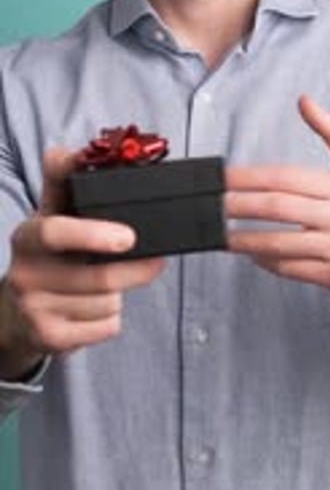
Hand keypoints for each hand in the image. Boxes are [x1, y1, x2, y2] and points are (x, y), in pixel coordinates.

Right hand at [0, 149, 164, 378]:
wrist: (14, 314)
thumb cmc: (46, 255)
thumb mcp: (49, 216)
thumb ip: (62, 181)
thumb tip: (68, 150)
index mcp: (28, 236)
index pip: (55, 232)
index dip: (93, 234)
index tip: (128, 237)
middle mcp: (24, 273)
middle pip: (97, 278)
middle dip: (134, 271)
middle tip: (156, 262)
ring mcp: (34, 309)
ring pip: (106, 303)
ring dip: (119, 295)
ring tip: (107, 286)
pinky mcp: (48, 339)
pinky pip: (104, 328)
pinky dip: (110, 320)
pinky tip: (95, 311)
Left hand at [226, 96, 329, 315]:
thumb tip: (303, 99)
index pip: (287, 177)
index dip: (251, 177)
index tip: (222, 178)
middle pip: (279, 208)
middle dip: (239, 206)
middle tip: (210, 204)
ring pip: (280, 244)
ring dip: (245, 240)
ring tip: (220, 234)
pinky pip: (291, 269)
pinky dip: (266, 262)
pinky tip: (250, 253)